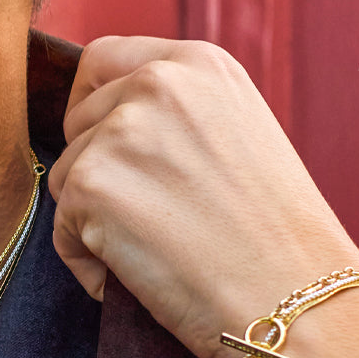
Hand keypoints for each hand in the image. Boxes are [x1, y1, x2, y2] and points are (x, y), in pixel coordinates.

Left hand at [47, 37, 358, 357]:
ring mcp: (120, 130)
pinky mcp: (90, 182)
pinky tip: (144, 277)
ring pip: (66, 175)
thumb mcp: (240, 135)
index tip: (107, 147)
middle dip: (97, 171)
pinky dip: (89, 261)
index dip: (93, 105)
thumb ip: (180, 113)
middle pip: (78, 122)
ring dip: (94, 220)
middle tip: (155, 221)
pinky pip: (62, 229)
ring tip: (161, 252)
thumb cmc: (276, 238)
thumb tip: (112, 121)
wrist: (296, 298)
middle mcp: (157, 82)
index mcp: (198, 63)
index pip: (104, 59)